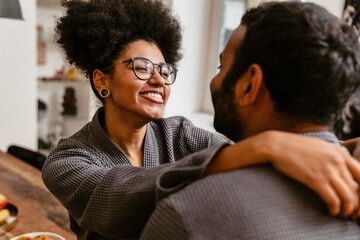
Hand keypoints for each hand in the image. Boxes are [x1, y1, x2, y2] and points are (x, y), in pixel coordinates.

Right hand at [206, 131, 359, 216]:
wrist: (276, 145)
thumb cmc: (294, 147)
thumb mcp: (319, 147)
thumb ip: (333, 157)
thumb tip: (341, 172)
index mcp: (339, 152)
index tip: (356, 198)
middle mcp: (337, 160)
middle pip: (357, 188)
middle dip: (355, 203)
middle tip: (349, 210)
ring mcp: (327, 170)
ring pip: (349, 197)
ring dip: (346, 209)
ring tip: (340, 213)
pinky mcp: (315, 179)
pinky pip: (333, 200)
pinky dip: (334, 209)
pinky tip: (330, 211)